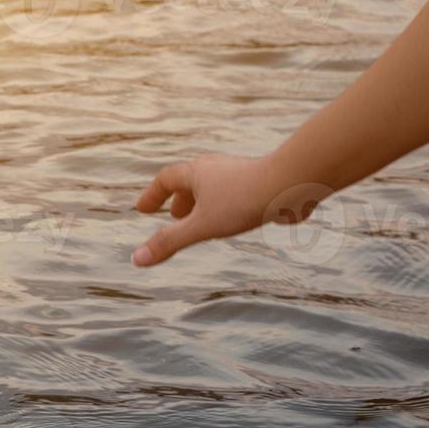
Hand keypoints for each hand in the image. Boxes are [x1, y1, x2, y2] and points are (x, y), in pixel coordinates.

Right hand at [132, 154, 322, 267]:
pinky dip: (221, 205)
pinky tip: (231, 218)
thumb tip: (136, 259)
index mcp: (195, 173)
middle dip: (177, 199)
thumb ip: (169, 242)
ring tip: (199, 220)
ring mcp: (237, 174)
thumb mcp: (201, 227)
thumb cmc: (244, 201)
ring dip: (200, 202)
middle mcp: (214, 168)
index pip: (165, 180)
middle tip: (172, 216)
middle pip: (188, 181)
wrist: (292, 183)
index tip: (142, 210)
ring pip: (211, 186)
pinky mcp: (257, 182)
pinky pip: (231, 192)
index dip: (152, 195)